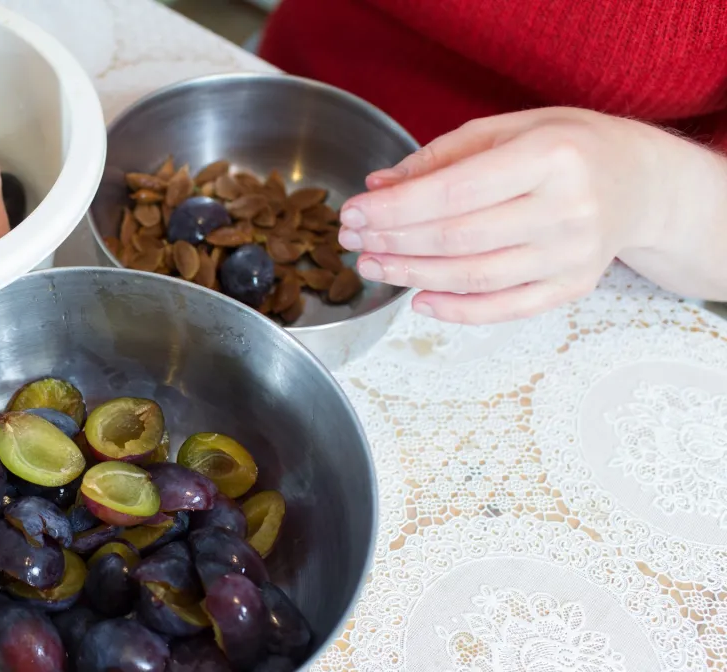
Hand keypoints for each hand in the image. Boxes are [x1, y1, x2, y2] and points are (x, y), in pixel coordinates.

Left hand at [337, 107, 725, 323]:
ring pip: (475, 277)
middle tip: (352, 241)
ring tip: (372, 266)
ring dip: (412, 276)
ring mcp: (573, 254)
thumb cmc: (567, 147)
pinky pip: (505, 308)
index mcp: (551, 156)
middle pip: (458, 238)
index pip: (455, 192)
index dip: (395, 209)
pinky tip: (418, 298)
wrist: (639, 181)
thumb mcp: (506, 129)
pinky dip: (456, 309)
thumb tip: (378, 186)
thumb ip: (440, 158)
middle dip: (393, 243)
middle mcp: (567, 208)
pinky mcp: (573, 286)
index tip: (354, 212)